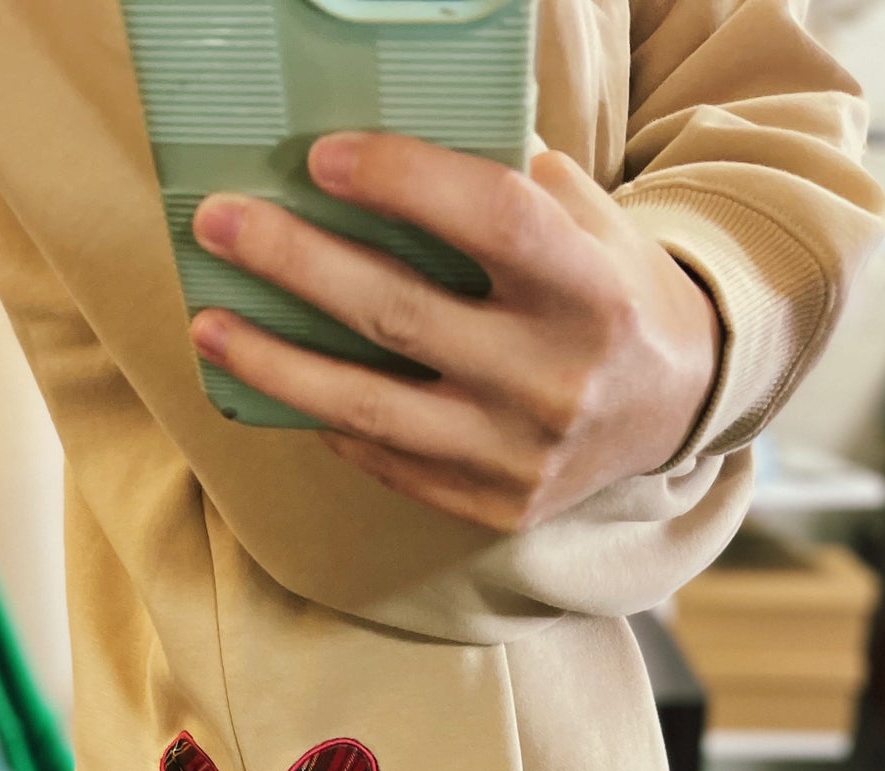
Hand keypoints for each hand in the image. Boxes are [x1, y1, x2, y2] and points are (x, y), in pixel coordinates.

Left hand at [189, 133, 722, 533]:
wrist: (676, 410)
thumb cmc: (612, 293)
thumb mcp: (589, 224)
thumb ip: (509, 186)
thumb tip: (382, 151)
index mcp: (591, 290)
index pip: (490, 220)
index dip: (401, 181)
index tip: (321, 156)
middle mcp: (554, 379)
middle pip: (400, 313)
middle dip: (295, 262)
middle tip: (219, 223)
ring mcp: (519, 454)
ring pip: (370, 407)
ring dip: (274, 362)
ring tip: (208, 323)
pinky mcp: (494, 505)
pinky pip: (387, 460)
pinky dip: (326, 419)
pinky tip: (276, 381)